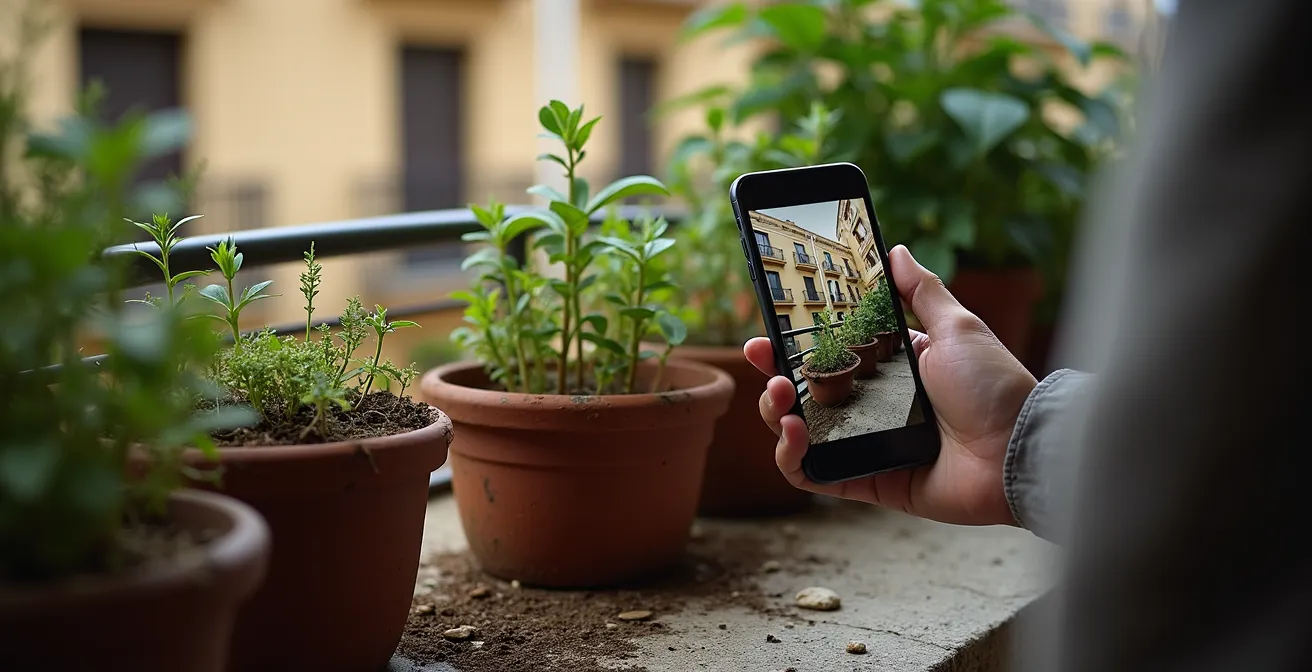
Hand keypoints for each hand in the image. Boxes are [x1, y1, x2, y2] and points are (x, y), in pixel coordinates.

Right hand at [744, 244, 1036, 525]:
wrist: (1020, 448)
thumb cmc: (995, 386)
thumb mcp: (956, 326)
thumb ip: (921, 291)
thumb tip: (895, 251)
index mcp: (893, 371)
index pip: (830, 355)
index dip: (794, 343)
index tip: (768, 328)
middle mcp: (876, 408)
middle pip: (807, 394)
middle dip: (775, 376)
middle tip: (764, 358)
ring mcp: (869, 447)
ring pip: (801, 435)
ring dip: (777, 414)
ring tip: (781, 397)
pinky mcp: (869, 482)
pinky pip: (815, 477)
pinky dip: (792, 459)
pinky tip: (793, 433)